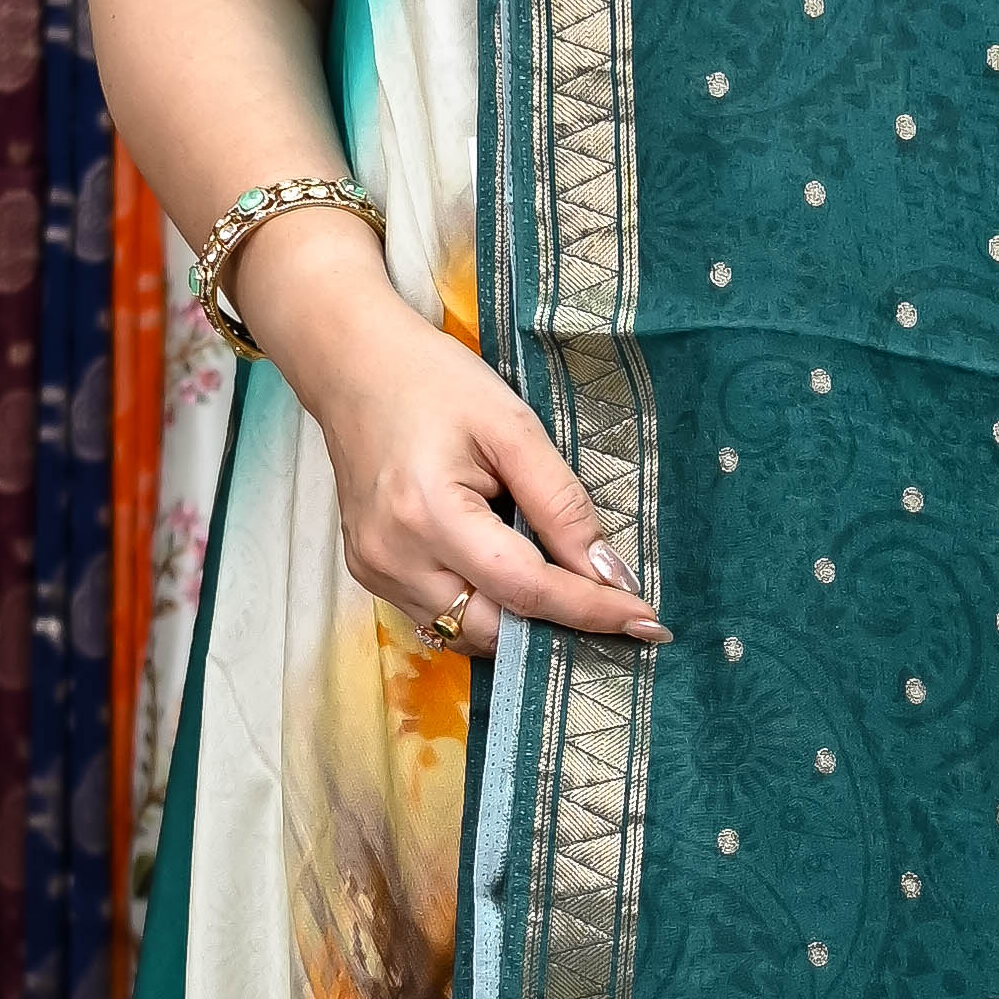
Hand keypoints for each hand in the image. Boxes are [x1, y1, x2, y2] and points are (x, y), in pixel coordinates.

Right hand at [232, 198, 664, 659]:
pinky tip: (508, 575)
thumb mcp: (512, 427)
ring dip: (519, 622)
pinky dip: (483, 607)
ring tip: (562, 587)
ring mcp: (375, 570)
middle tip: (611, 609)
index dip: (590, 610)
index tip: (647, 622)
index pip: (525, 589)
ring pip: (465, 632)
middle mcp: (394, 556)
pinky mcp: (368, 572)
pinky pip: (439, 615)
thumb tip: (607, 572)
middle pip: (493, 629)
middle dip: (556, 626)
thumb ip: (561, 503)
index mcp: (429, 513)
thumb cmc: (435, 383)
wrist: (352, 366)